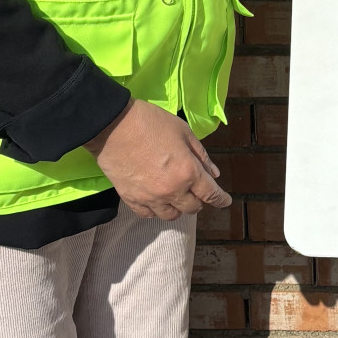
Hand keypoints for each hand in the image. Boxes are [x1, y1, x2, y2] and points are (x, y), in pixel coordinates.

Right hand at [84, 99, 231, 220]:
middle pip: (192, 208)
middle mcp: (172, 191)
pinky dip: (156, 210)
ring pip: (171, 215)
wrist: (112, 125)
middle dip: (199, 201)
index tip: (225, 201)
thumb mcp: (184, 132)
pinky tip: (156, 200)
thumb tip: (214, 174)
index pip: (211, 194)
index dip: (221, 199)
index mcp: (188, 172)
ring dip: (178, 207)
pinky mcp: (131, 199)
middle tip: (197, 192)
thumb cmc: (151, 122)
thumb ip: (201, 155)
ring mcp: (150, 198)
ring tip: (176, 196)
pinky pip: (148, 214)